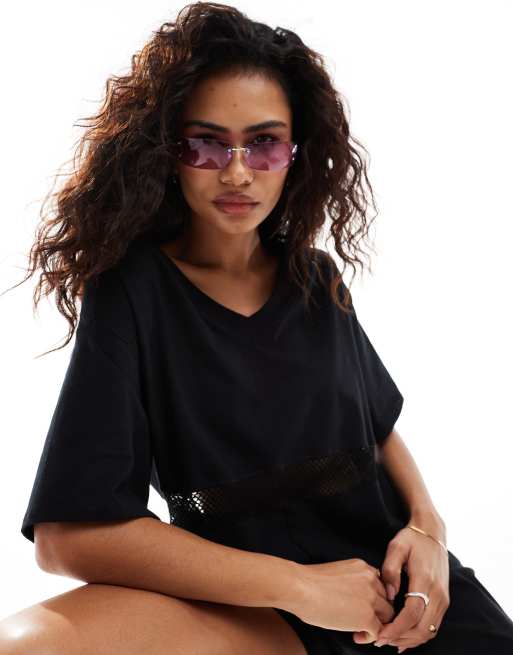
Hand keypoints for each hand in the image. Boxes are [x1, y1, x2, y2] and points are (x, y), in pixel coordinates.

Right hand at [289, 558, 394, 641]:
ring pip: (387, 616)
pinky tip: (356, 636)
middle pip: (386, 600)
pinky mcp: (367, 617)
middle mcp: (371, 580)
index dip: (373, 599)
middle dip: (376, 613)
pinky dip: (369, 637)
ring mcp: (371, 598)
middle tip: (361, 621)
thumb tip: (354, 600)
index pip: (380, 585)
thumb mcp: (338, 573)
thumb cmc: (309, 582)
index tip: (363, 607)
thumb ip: (352, 582)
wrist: (300, 587)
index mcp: (362, 567)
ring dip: (375, 625)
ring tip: (359, 630)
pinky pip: (378, 632)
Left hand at [374, 523, 449, 651]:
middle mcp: (438, 593)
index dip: (396, 628)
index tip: (379, 635)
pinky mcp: (443, 600)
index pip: (412, 613)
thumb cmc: (411, 539)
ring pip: (429, 630)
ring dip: (409, 639)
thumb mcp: (396, 547)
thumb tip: (388, 594)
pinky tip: (403, 638)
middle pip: (423, 628)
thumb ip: (390, 569)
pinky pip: (433, 625)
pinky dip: (419, 635)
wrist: (433, 533)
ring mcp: (443, 599)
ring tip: (388, 639)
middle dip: (400, 638)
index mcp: (425, 580)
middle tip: (378, 640)